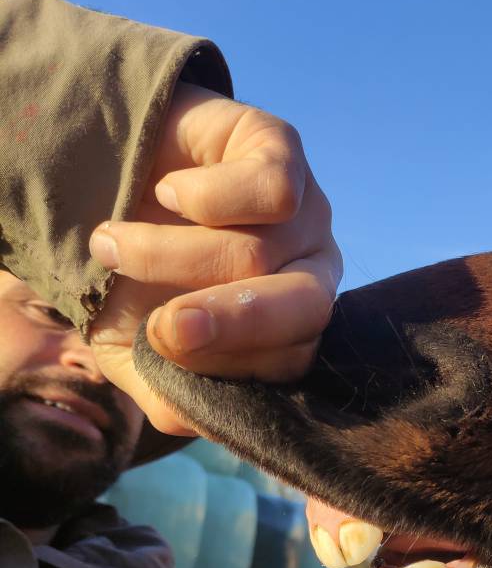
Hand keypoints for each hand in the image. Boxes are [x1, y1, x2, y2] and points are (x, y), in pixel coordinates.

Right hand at [87, 84, 341, 432]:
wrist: (103, 178)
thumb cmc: (130, 277)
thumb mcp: (134, 348)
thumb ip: (169, 395)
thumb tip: (193, 418)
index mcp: (289, 329)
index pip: (288, 361)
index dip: (224, 362)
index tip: (154, 343)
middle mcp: (312, 271)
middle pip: (305, 309)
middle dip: (231, 324)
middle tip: (165, 326)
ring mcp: (306, 211)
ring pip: (260, 251)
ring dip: (168, 255)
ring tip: (112, 246)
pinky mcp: (285, 149)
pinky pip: (272, 188)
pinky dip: (206, 198)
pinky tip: (168, 191)